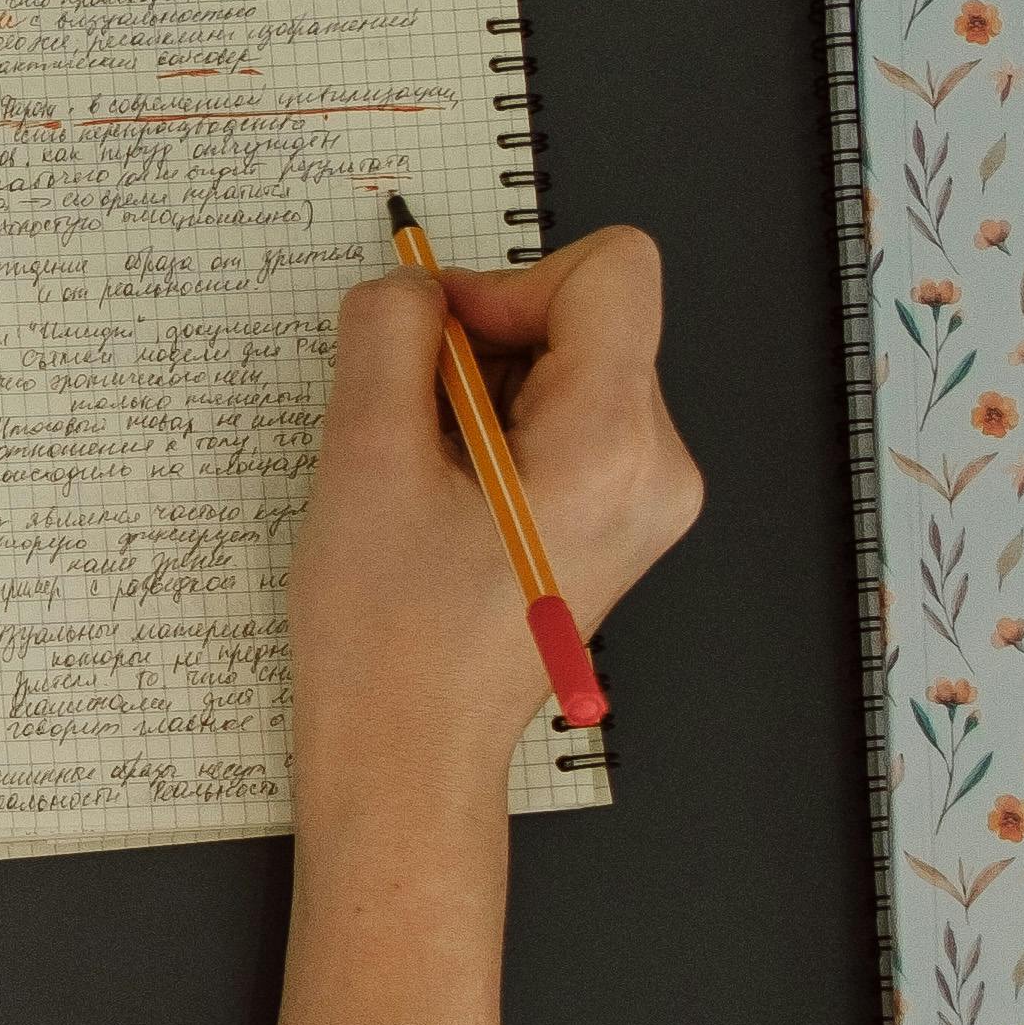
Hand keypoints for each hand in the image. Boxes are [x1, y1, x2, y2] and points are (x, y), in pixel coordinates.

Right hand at [289, 225, 702, 806]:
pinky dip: (504, 431)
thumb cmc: (390, 637)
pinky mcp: (624, 517)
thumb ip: (389, 334)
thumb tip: (412, 284)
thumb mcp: (364, 459)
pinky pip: (571, 418)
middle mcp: (659, 467)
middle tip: (416, 433)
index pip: (613, 271)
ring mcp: (650, 497)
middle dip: (488, 347)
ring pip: (573, 366)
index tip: (442, 347)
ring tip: (432, 481)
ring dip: (487, 394)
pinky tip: (455, 502)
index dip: (510, 282)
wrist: (411, 754)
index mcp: (613, 444)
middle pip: (589, 318)